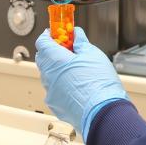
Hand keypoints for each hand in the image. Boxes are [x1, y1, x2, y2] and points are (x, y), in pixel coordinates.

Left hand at [35, 27, 129, 141]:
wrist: (103, 112)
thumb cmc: (99, 83)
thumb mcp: (93, 54)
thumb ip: (81, 42)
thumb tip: (76, 34)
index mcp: (55, 61)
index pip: (42, 42)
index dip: (49, 35)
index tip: (57, 32)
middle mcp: (48, 77)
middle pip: (43, 58)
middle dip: (53, 51)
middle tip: (69, 47)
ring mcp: (50, 93)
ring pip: (48, 75)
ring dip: (57, 68)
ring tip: (76, 67)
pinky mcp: (56, 105)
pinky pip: (54, 89)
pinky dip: (62, 83)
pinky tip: (77, 83)